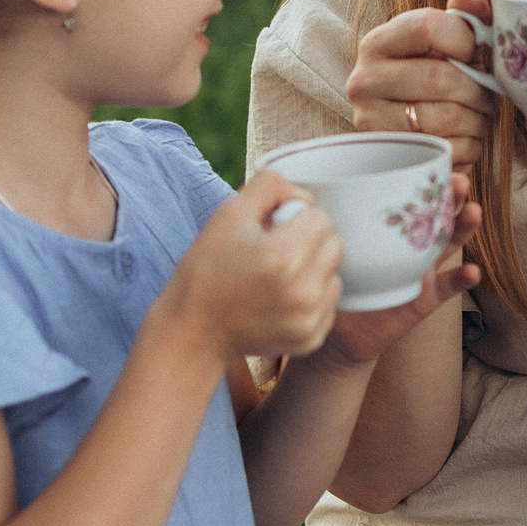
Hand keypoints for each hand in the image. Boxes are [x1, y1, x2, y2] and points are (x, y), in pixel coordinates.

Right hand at [160, 169, 345, 359]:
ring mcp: (309, 319)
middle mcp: (304, 291)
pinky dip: (311, 300)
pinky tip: (279, 302)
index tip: (271, 232)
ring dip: (313, 272)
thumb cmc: (207, 268)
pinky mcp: (311, 339)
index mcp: (286, 255)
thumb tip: (304, 195)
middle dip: (309, 243)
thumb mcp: (228, 214)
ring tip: (276, 279)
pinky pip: (328, 305)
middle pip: (334, 245)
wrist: (192, 330)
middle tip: (273, 253)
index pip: (321, 218)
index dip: (295, 218)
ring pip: (334, 276)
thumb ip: (271, 186)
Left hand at [320, 175, 481, 366]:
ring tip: (473, 213)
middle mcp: (409, 244)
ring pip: (448, 243)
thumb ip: (321, 221)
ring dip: (464, 227)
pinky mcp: (425, 298)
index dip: (423, 180)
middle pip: (436, 213)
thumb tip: (295, 188)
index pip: (409, 197)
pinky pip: (448, 287)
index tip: (434, 163)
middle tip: (461, 182)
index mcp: (388, 228)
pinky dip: (462, 279)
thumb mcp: (327, 247)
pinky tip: (473, 271)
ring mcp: (421, 270)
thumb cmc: (333, 283)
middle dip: (451, 196)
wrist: (338, 335)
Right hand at [344, 0, 499, 167]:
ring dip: (478, 119)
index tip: (474, 52)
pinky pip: (449, 150)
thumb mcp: (446, 43)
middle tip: (487, 94)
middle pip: (443, 78)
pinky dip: (469, 146)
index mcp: (377, 43)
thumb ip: (463, 15)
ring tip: (476, 115)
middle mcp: (364, 81)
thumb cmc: (433, 79)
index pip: (427, 27)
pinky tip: (463, 138)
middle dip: (479, 89)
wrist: (408, 132)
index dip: (465, 39)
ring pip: (449, 117)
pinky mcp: (391, 156)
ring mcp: (372, 122)